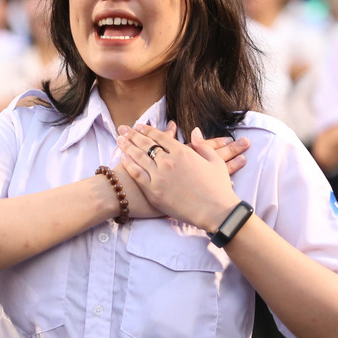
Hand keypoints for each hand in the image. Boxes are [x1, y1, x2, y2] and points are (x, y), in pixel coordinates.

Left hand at [115, 122, 242, 231]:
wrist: (215, 211)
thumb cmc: (219, 188)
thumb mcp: (215, 162)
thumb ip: (203, 145)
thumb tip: (195, 131)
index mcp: (183, 152)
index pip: (160, 136)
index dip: (148, 130)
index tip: (139, 126)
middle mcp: (168, 161)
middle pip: (146, 144)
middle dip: (132, 134)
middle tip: (123, 128)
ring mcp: (159, 176)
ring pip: (138, 157)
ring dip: (127, 146)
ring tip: (119, 139)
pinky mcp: (153, 191)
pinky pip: (137, 174)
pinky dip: (128, 165)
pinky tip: (122, 158)